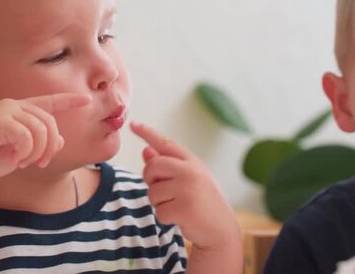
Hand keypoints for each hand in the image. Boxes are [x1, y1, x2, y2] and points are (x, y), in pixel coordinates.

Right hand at [0, 93, 90, 185]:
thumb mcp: (17, 155)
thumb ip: (38, 146)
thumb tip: (61, 139)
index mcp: (17, 110)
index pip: (48, 102)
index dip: (68, 101)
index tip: (87, 99)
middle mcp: (11, 105)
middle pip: (49, 122)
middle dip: (50, 147)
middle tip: (40, 164)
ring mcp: (3, 111)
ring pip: (40, 129)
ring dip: (37, 152)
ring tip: (24, 163)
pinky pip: (26, 136)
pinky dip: (26, 152)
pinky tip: (16, 159)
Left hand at [130, 121, 240, 249]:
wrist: (222, 229)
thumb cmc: (203, 202)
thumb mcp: (188, 179)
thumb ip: (167, 166)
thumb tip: (146, 151)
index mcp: (192, 161)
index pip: (166, 143)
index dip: (147, 133)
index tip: (133, 124)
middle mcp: (191, 171)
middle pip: (152, 167)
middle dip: (151, 180)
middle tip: (165, 192)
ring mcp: (188, 189)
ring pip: (153, 192)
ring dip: (159, 203)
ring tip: (179, 206)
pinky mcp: (185, 208)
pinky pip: (159, 211)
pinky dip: (165, 218)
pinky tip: (181, 218)